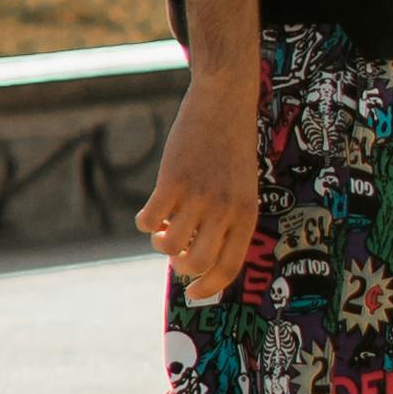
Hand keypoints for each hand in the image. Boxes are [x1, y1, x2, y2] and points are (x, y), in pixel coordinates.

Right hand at [140, 66, 263, 302]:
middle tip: (177, 252)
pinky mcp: (172, 180)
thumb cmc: (232, 149)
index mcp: (247, 215)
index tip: (194, 292)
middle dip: (181, 266)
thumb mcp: (242, 187)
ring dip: (161, 243)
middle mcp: (224, 209)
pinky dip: (145, 222)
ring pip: (168, 245)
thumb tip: (197, 260)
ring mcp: (198, 195)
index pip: (228, 267)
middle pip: (196, 263)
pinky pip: (150, 220)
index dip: (209, 287)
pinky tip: (151, 210)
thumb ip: (228, 221)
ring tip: (165, 226)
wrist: (225, 102)